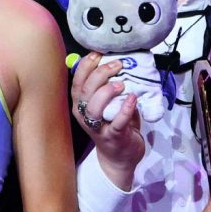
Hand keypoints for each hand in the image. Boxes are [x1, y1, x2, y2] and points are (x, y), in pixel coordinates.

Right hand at [72, 53, 144, 189]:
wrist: (121, 157)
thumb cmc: (114, 125)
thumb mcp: (108, 105)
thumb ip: (108, 87)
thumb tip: (117, 62)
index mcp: (81, 105)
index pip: (77, 82)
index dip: (85, 66)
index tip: (98, 54)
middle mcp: (84, 116)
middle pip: (85, 92)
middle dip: (100, 74)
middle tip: (118, 65)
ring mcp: (98, 128)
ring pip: (94, 108)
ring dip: (106, 92)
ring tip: (121, 84)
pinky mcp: (114, 137)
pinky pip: (117, 123)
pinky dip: (125, 109)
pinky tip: (133, 99)